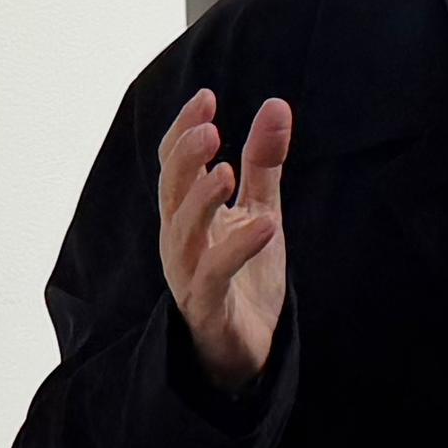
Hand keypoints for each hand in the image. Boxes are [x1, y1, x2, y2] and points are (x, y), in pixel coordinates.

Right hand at [155, 86, 292, 391]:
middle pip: (170, 191)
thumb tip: (276, 105)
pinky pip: (215, 273)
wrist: (247, 350)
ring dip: (201, 199)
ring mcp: (187, 274)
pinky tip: (265, 226)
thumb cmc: (245, 275)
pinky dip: (236, 248)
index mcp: (186, 214)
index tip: (206, 97)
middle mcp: (178, 240)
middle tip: (209, 129)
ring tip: (227, 170)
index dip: (183, 130)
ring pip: (183, 231)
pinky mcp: (207, 305)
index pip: (174, 165)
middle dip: (185, 158)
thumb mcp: (260, 209)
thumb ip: (264, 162)